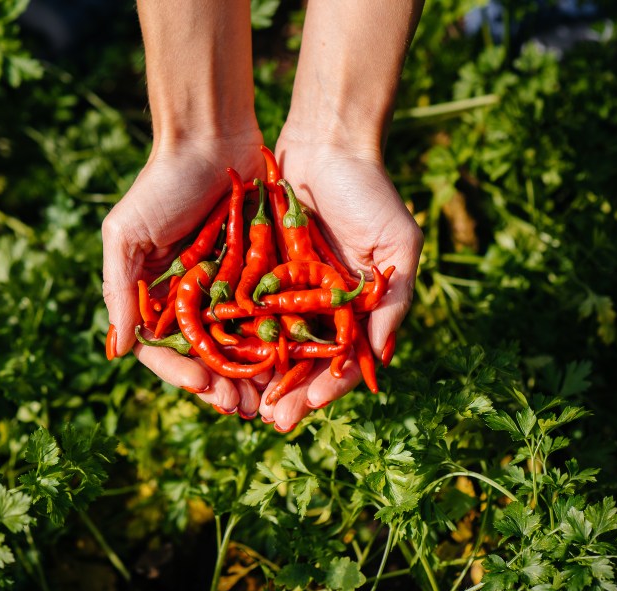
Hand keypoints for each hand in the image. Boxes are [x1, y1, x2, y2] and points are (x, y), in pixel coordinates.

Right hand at [102, 133, 270, 415]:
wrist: (212, 138)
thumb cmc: (161, 185)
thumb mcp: (126, 234)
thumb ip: (120, 290)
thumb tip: (117, 351)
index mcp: (158, 296)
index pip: (164, 348)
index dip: (179, 373)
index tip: (200, 386)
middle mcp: (193, 300)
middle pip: (206, 357)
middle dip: (221, 384)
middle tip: (240, 406)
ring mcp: (229, 291)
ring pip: (241, 345)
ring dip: (252, 375)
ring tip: (266, 400)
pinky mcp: (263, 276)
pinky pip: (269, 317)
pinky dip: (278, 342)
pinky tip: (290, 364)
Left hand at [257, 138, 423, 430]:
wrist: (325, 144)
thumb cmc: (369, 192)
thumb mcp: (397, 243)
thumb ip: (393, 300)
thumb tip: (383, 358)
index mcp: (355, 309)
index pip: (344, 359)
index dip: (329, 385)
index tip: (310, 405)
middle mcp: (320, 307)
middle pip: (303, 362)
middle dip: (287, 392)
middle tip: (270, 420)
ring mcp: (287, 292)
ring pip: (270, 345)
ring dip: (257, 377)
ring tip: (241, 403)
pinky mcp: (256, 273)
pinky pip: (244, 312)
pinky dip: (234, 337)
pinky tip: (219, 361)